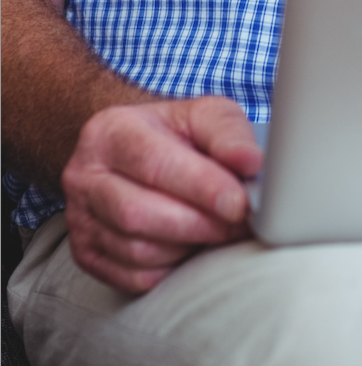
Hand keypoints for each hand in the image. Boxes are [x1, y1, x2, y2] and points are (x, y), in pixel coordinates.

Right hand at [61, 97, 263, 292]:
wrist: (131, 151)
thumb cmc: (172, 133)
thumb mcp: (201, 115)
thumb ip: (227, 133)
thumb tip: (250, 162)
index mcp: (111, 131)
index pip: (154, 163)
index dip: (200, 186)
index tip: (239, 203)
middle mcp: (85, 176)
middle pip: (138, 213)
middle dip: (198, 224)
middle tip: (240, 223)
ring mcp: (80, 219)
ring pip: (136, 251)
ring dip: (187, 248)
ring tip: (220, 231)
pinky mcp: (86, 255)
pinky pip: (132, 277)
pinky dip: (170, 269)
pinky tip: (191, 248)